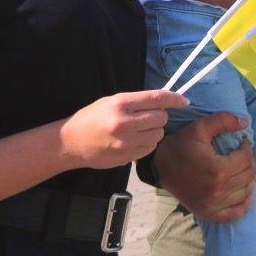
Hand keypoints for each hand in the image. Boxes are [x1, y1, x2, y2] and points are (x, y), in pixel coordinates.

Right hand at [60, 89, 187, 170]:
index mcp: (121, 103)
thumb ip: (136, 102)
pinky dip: (148, 143)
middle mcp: (125, 123)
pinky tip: (135, 140)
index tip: (184, 100)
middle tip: (150, 116)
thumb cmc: (92, 117)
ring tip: (140, 129)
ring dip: (155, 131)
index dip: (174, 98)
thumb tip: (164, 102)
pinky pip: (149, 149)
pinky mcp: (126, 157)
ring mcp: (126, 142)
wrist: (71, 142)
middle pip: (161, 118)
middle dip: (160, 116)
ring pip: (158, 135)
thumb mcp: (111, 101)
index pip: (156, 99)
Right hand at [155, 112, 255, 221]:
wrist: (160, 167)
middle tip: (243, 154)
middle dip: (249, 161)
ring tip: (243, 168)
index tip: (243, 142)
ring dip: (249, 178)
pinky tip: (246, 193)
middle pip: (248, 175)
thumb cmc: (180, 145)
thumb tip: (245, 122)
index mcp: (217, 169)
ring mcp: (213, 205)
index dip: (247, 147)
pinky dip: (245, 204)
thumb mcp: (199, 127)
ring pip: (245, 192)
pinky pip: (235, 213)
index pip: (246, 158)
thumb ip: (223, 120)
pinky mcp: (209, 213)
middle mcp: (218, 190)